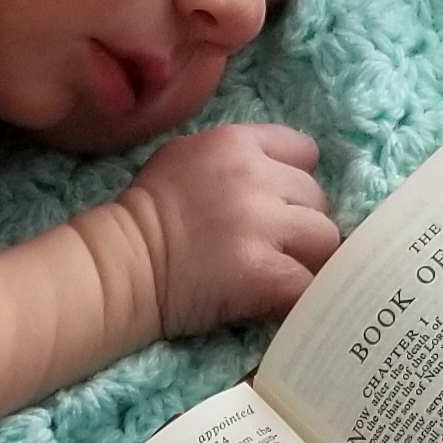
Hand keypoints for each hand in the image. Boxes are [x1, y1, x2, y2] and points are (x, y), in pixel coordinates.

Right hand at [117, 121, 339, 336]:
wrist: (118, 267)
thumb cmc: (143, 218)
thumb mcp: (184, 157)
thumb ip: (236, 158)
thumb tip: (278, 179)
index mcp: (237, 144)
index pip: (304, 151)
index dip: (293, 180)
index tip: (274, 204)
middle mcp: (255, 178)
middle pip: (317, 198)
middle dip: (299, 223)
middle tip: (268, 247)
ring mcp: (262, 226)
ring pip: (325, 239)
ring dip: (306, 259)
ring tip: (273, 273)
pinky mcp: (265, 274)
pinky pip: (310, 284)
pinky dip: (299, 295)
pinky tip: (276, 299)